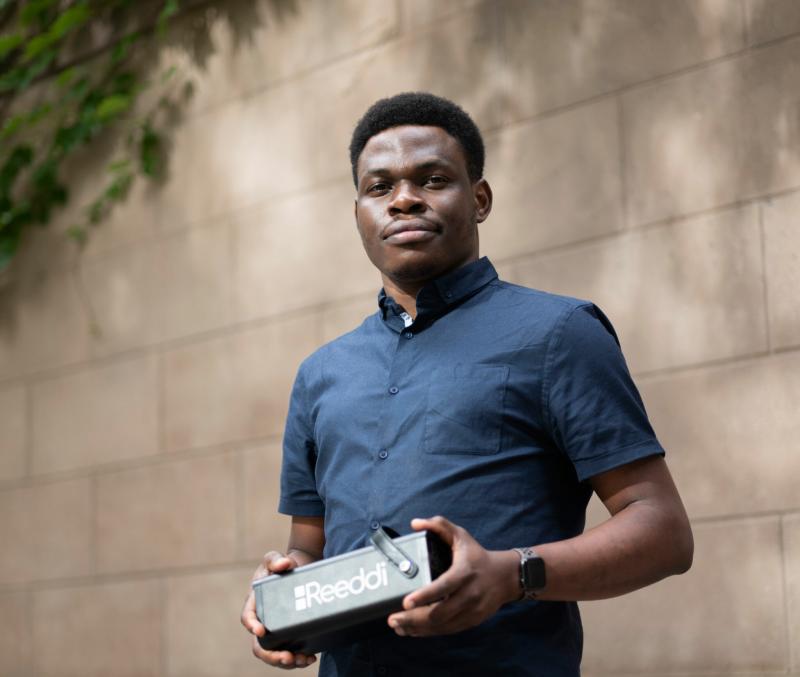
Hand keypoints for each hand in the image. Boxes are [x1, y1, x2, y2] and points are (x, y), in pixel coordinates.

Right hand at [240, 551, 316, 668]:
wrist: (299, 568)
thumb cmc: (282, 564)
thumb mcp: (274, 558)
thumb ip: (275, 559)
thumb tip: (283, 565)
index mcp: (255, 603)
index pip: (247, 617)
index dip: (252, 626)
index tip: (261, 631)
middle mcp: (263, 620)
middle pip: (260, 645)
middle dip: (271, 655)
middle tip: (287, 657)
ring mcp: (276, 629)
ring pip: (275, 653)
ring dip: (287, 662)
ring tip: (303, 660)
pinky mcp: (290, 633)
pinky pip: (290, 652)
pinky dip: (298, 659)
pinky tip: (310, 658)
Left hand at [387, 516, 519, 636]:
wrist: (506, 577)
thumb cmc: (477, 555)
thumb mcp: (461, 535)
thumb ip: (439, 525)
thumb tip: (415, 523)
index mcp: (464, 572)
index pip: (443, 587)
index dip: (424, 596)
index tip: (406, 602)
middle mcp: (469, 595)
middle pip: (439, 613)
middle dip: (413, 619)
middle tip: (392, 619)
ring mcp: (471, 611)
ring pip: (442, 626)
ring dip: (417, 629)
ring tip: (398, 627)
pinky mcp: (472, 621)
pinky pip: (447, 631)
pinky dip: (429, 633)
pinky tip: (413, 631)